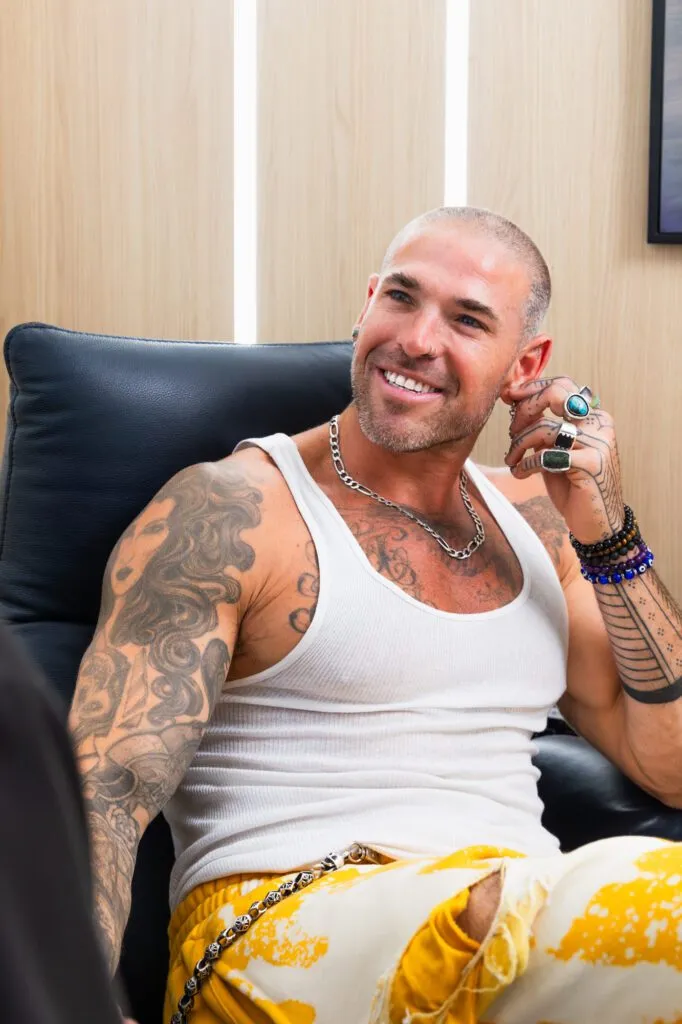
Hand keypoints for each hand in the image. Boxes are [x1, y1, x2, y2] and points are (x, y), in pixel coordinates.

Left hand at [505, 375, 623, 544]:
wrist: (599, 523)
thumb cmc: (574, 486)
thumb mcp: (557, 451)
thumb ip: (544, 427)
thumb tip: (516, 402)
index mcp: (594, 416)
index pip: (561, 385)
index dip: (531, 388)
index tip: (508, 397)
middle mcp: (599, 423)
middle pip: (555, 395)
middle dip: (524, 410)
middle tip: (511, 433)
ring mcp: (598, 443)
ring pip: (544, 427)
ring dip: (518, 444)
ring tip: (511, 461)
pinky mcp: (591, 465)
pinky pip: (546, 455)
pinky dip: (526, 463)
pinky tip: (521, 473)